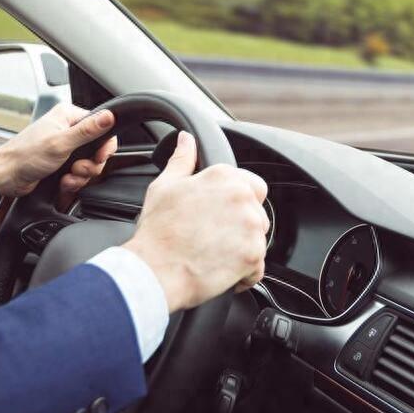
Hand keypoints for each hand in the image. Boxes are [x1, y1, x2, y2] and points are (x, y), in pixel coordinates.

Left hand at [0, 103, 117, 205]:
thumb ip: (87, 131)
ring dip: (81, 175)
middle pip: (97, 148)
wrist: (7, 176)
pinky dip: (74, 180)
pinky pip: (79, 172)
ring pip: (89, 163)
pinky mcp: (62, 161)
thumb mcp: (61, 143)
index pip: (101, 126)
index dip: (104, 146)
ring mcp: (65, 146)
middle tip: (78, 169)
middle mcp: (68, 128)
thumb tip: (109, 117)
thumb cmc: (25, 156)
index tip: (99, 157)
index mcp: (68, 116)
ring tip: (68, 177)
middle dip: (90, 165)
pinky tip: (64, 181)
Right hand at [123, 132, 268, 312]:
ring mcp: (250, 227)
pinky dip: (243, 273)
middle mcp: (242, 197)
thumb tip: (186, 139)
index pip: (252, 185)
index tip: (221, 216)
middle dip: (242, 226)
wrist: (155, 270)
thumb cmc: (158, 232)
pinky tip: (220, 269)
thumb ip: (182, 160)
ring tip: (214, 253)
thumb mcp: (164, 187)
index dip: (237, 203)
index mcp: (224, 177)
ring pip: (258, 239)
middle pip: (258, 213)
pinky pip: (257, 266)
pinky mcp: (253, 255)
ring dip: (243, 248)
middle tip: (214, 237)